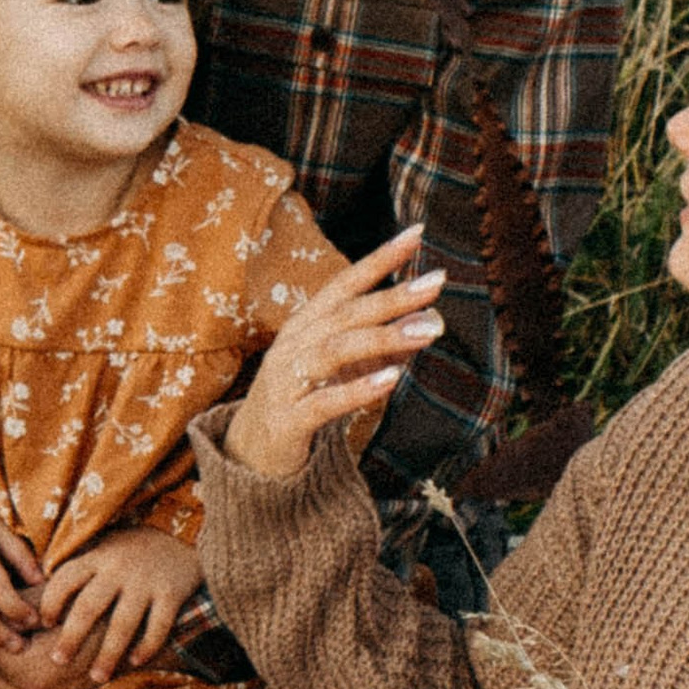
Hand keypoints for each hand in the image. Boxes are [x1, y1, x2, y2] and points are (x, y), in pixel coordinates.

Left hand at [34, 524, 203, 682]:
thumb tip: (34, 598)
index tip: (43, 624)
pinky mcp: (171, 593)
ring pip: (122, 623)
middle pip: (88, 606)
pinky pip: (158, 626)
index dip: (50, 602)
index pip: (65, 580)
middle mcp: (118, 568)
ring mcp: (145, 581)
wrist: (181, 536)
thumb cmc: (130, 551)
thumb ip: (79, 572)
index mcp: (97, 557)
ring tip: (96, 676)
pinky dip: (146, 646)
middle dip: (71, 636)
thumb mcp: (102, 550)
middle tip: (58, 661)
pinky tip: (135, 662)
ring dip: (108, 653)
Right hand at [228, 228, 448, 479]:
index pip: (345, 283)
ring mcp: (286, 380)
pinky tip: (391, 380)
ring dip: (383, 338)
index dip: (379, 258)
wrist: (252, 454)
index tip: (416, 234)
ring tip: (427, 331)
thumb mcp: (347, 367)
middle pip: (345, 313)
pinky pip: (323, 401)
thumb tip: (431, 319)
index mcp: (307, 324)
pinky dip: (358, 388)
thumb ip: (384, 344)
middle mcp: (294, 344)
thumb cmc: (305, 399)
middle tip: (436, 281)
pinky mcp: (287, 419)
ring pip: (335, 351)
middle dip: (392, 296)